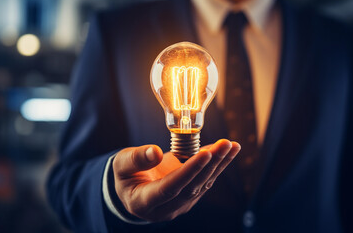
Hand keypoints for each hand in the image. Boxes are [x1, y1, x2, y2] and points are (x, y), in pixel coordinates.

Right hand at [112, 139, 240, 221]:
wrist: (133, 189)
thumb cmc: (125, 176)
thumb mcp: (121, 165)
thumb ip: (136, 159)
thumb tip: (154, 152)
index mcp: (144, 201)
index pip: (170, 188)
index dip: (188, 172)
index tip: (204, 154)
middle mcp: (165, 208)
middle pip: (192, 187)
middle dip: (210, 165)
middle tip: (224, 145)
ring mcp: (180, 205)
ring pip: (202, 185)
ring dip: (219, 165)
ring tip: (231, 146)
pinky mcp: (189, 197)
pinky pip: (205, 181)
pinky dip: (217, 165)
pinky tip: (227, 151)